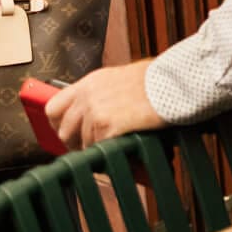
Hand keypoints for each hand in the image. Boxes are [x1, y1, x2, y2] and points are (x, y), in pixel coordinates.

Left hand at [45, 59, 166, 148]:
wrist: (176, 82)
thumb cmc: (161, 79)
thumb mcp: (125, 78)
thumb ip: (106, 93)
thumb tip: (102, 112)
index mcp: (91, 82)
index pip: (54, 107)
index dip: (60, 125)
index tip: (71, 133)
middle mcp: (88, 94)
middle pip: (64, 129)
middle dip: (75, 143)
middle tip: (89, 148)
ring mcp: (95, 110)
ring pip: (82, 143)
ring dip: (98, 149)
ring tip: (114, 148)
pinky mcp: (107, 124)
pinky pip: (97, 148)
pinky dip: (109, 153)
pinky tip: (122, 148)